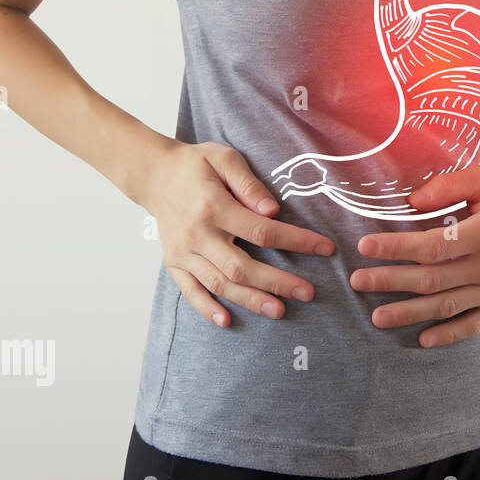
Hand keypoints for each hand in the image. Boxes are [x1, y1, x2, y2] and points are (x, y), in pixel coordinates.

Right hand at [140, 141, 335, 326]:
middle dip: (277, 282)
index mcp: (213, 207)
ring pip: (219, 283)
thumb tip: (273, 210)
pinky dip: (206, 308)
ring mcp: (183, 252)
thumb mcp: (224, 159)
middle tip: (307, 293)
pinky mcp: (173, 263)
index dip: (296, 241)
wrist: (154, 175)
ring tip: (278, 310)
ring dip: (250, 300)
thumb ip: (250, 184)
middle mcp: (196, 234)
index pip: (261, 231)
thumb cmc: (196, 165)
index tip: (325, 248)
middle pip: (241, 266)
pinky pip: (190, 291)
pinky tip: (227, 321)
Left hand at [352, 167, 479, 346]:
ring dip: (409, 312)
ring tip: (377, 316)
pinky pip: (473, 325)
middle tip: (358, 281)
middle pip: (431, 279)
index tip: (365, 247)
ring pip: (446, 305)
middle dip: (390, 281)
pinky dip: (448, 334)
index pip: (431, 246)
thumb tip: (412, 202)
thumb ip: (448, 186)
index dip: (395, 248)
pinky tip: (422, 338)